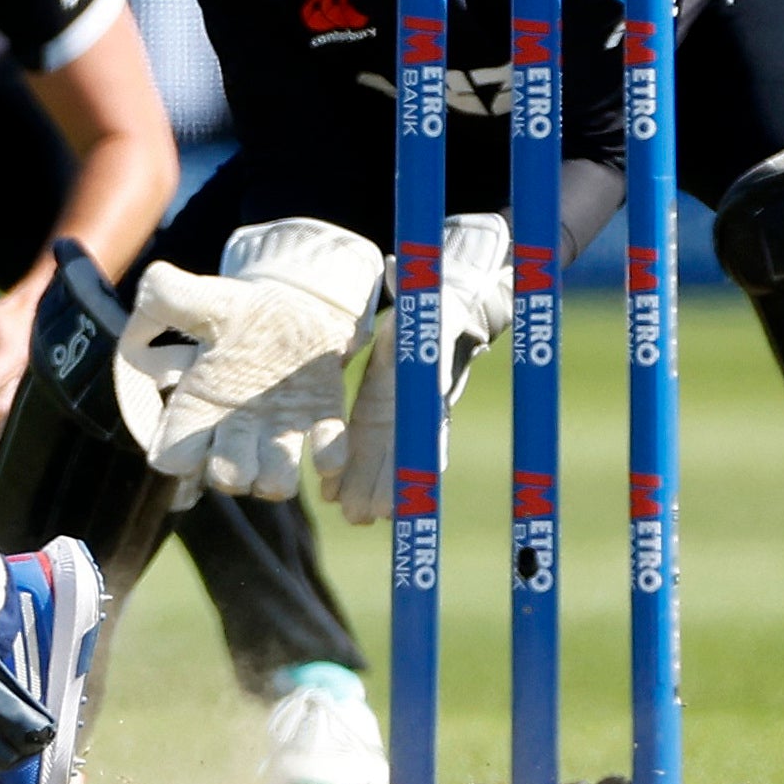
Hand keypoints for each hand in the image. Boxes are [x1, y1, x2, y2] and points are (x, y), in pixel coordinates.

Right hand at [117, 219, 381, 500]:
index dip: (179, 454)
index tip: (194, 425)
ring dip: (277, 473)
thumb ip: (164, 298)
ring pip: (274, 485)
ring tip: (281, 439)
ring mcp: (279, 434)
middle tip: (242, 434)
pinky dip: (327, 455)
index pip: (172, 458)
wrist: (298, 304)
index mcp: (199, 406)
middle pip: (226, 481)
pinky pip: (328, 458)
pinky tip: (322, 430)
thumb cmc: (243, 310)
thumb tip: (138, 318)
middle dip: (233, 469)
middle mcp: (236, 431)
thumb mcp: (201, 299)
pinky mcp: (323, 424)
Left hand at [330, 213, 511, 522]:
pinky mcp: (386, 412)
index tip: (404, 484)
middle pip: (405, 452)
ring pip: (390, 457)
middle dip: (388, 484)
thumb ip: (413, 287)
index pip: (422, 423)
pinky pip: (373, 448)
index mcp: (426, 377)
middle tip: (366, 516)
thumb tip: (397, 267)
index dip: (411, 455)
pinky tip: (337, 496)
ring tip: (353, 517)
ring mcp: (406, 412)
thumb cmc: (434, 301)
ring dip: (373, 487)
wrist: (447, 307)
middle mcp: (419, 403)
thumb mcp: (424, 294)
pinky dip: (360, 472)